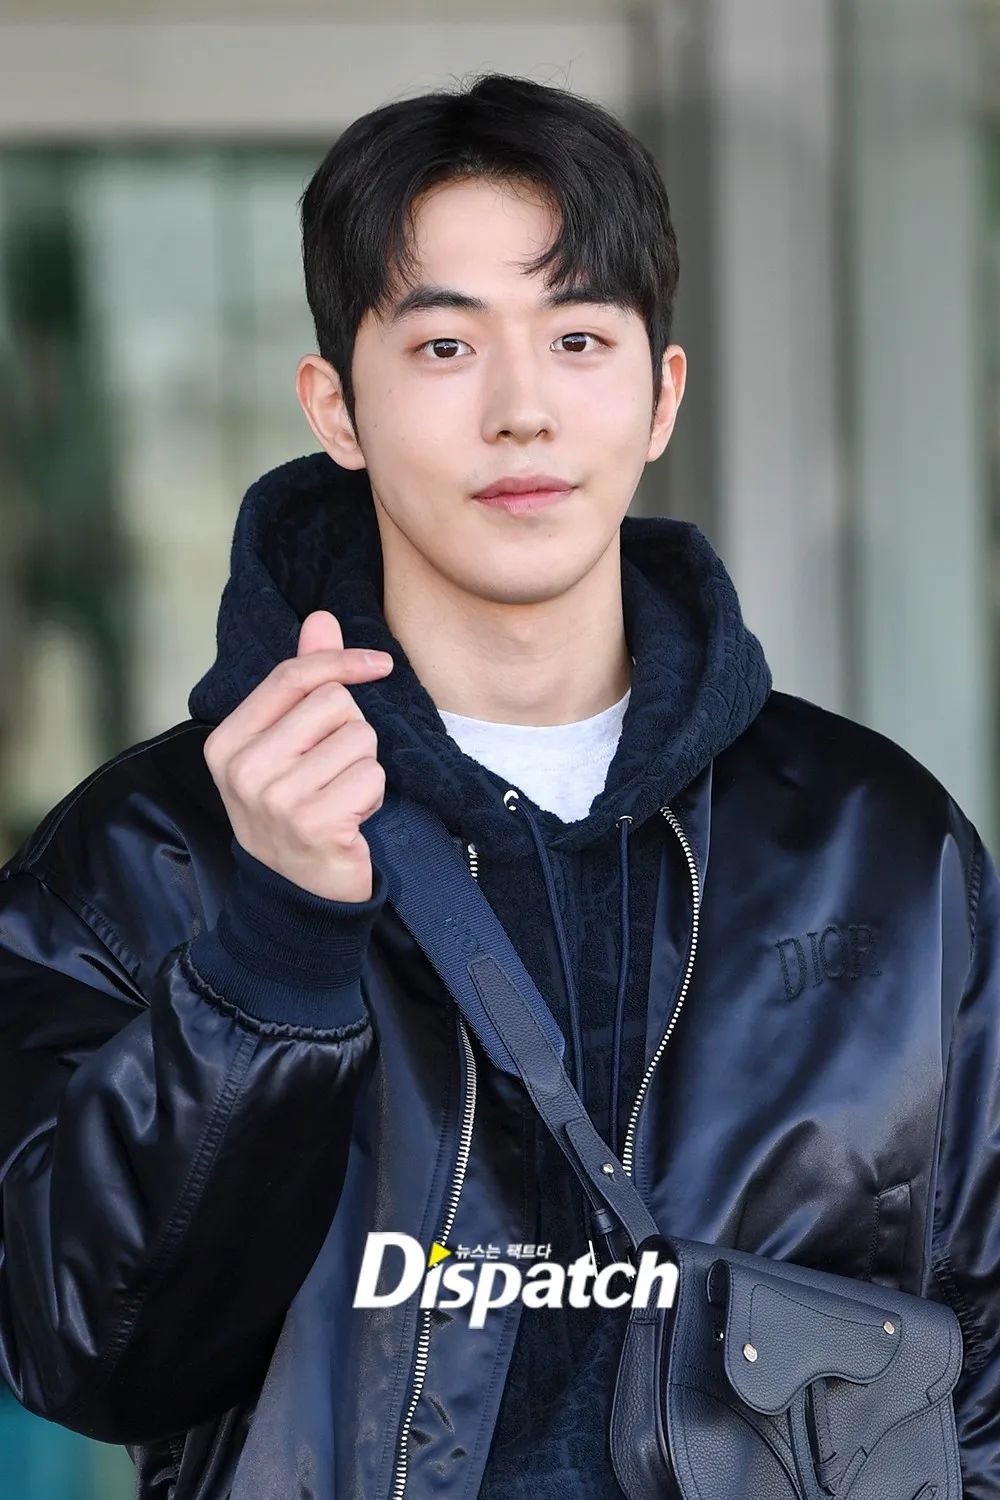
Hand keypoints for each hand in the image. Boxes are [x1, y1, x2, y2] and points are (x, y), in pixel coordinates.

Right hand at [202, 610, 392, 901]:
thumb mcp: (284, 745)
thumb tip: (321, 619)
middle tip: (334, 770)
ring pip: (359, 738)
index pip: (293, 676)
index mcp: (227, 742)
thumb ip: (301, 682)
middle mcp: (244, 769)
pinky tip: (350, 818)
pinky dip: (372, 795)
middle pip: (333, 702)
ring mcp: (276, 798)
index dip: (341, 662)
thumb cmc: (293, 810)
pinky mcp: (314, 823)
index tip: (378, 664)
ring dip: (364, 766)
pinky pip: (371, 776)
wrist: (294, 896)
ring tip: (339, 795)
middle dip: (352, 731)